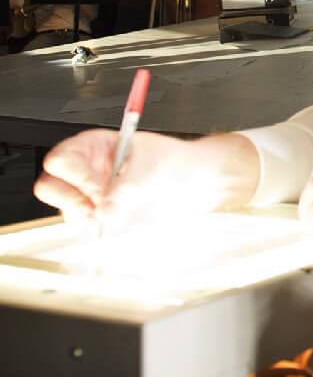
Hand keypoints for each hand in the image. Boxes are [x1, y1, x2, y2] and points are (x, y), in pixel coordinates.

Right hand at [37, 129, 255, 224]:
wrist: (198, 184)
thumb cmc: (178, 164)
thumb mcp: (155, 167)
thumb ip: (127, 188)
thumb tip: (105, 210)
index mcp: (96, 146)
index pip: (62, 159)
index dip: (76, 176)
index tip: (99, 189)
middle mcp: (88, 170)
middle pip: (50, 185)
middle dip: (70, 199)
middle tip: (97, 209)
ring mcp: (91, 194)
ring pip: (66, 209)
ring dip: (83, 217)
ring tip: (114, 215)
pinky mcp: (100, 216)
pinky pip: (83, 227)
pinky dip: (94, 230)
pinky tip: (116, 224)